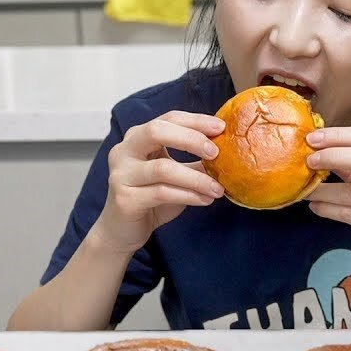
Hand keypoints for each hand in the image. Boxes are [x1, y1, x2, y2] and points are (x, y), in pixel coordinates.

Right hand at [94, 111, 225, 254]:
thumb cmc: (150, 199)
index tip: (221, 127)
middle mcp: (124, 151)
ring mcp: (121, 174)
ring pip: (163, 168)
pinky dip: (188, 195)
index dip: (195, 121)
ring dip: (196, 178)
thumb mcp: (176, 176)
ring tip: (218, 188)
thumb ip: (195, 162)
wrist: (123, 231)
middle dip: (191, 139)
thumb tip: (228, 153)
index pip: (168, 119)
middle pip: (157, 131)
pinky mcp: (124, 198)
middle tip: (216, 153)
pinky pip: (161, 193)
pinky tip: (205, 200)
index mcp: (138, 138)